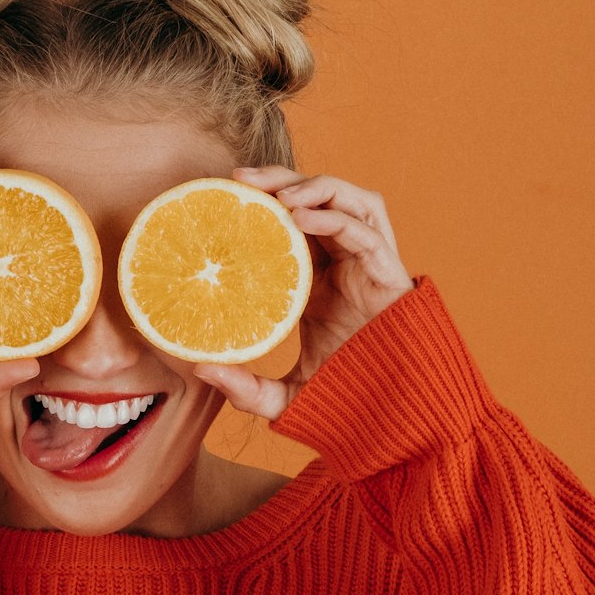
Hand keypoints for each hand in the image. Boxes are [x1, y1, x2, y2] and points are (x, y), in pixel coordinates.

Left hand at [194, 166, 415, 421]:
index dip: (263, 201)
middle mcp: (345, 263)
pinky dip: (334, 217)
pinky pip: (365, 231)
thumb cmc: (345, 398)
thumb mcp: (284, 395)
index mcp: (319, 278)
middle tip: (240, 178)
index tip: (224, 194)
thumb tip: (201, 370)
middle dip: (282, 179)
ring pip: (349, 200)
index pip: (292, 222)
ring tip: (278, 195)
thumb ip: (245, 388)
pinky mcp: (390, 273)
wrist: (393, 416)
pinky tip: (302, 218)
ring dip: (314, 186)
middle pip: (317, 198)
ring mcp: (370, 265)